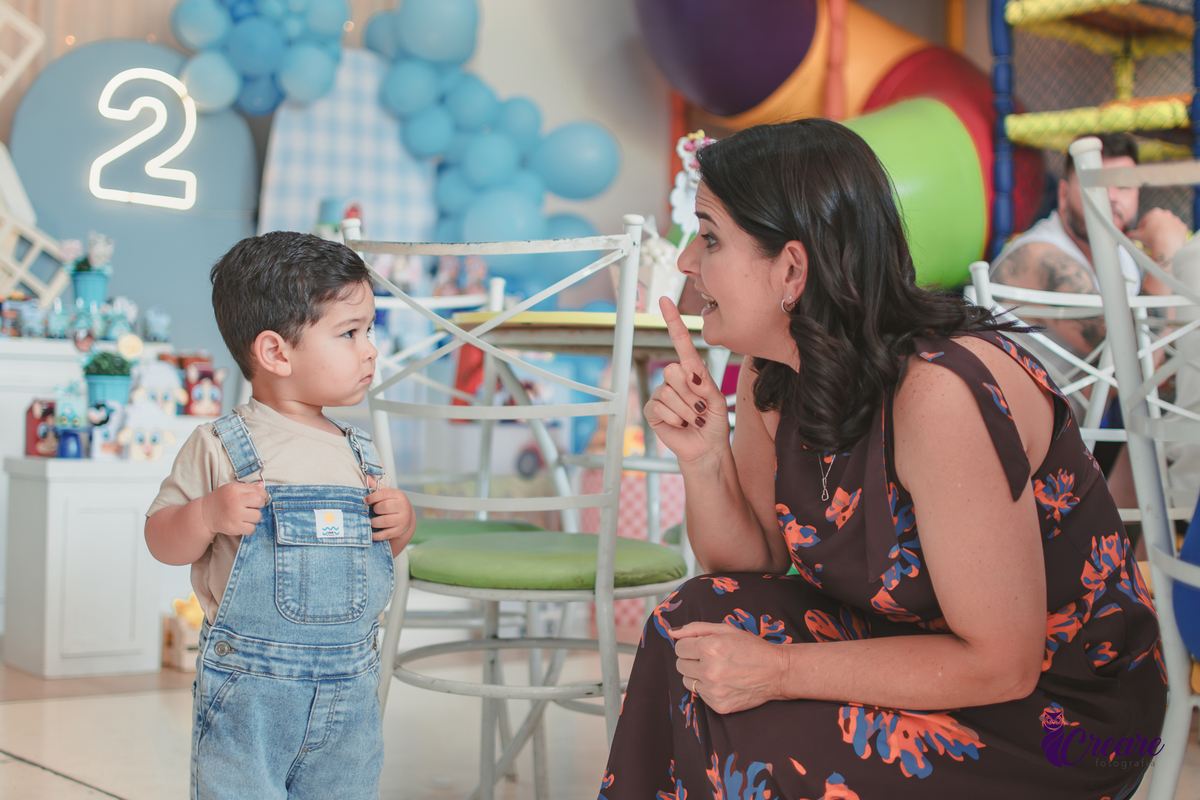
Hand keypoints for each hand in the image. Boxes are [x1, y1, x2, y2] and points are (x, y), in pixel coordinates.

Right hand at [200, 480, 268, 536]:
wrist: (205, 514)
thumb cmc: (222, 499)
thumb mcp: (232, 489)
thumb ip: (248, 487)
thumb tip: (262, 485)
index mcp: (236, 489)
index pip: (259, 491)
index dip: (262, 495)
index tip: (258, 499)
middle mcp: (235, 501)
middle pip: (260, 502)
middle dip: (259, 505)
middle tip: (251, 507)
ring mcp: (235, 515)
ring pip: (258, 516)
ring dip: (254, 517)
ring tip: (245, 516)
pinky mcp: (234, 527)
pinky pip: (252, 529)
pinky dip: (249, 527)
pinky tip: (242, 523)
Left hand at [366, 475, 415, 554]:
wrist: (407, 519)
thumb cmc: (393, 504)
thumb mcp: (388, 494)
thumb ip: (376, 487)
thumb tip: (365, 477)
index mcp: (399, 495)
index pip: (384, 493)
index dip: (372, 497)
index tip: (366, 500)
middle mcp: (403, 507)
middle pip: (384, 507)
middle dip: (375, 510)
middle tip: (372, 511)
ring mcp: (402, 520)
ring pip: (384, 521)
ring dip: (374, 522)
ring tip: (372, 521)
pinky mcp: (399, 531)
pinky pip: (385, 534)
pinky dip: (376, 534)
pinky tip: (372, 532)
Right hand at [645, 297, 729, 464]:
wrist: (707, 448)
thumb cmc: (715, 422)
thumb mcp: (717, 399)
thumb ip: (704, 383)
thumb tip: (687, 372)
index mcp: (692, 370)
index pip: (681, 342)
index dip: (672, 321)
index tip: (664, 300)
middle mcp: (674, 378)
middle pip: (673, 370)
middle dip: (691, 393)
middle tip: (700, 409)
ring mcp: (662, 393)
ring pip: (668, 392)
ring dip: (687, 410)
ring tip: (694, 419)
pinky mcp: (652, 410)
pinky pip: (660, 406)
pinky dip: (676, 418)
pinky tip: (681, 425)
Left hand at [670, 621, 790, 713]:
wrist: (776, 671)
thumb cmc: (751, 647)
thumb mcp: (725, 629)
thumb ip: (695, 628)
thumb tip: (672, 631)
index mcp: (709, 648)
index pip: (679, 648)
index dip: (690, 645)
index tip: (701, 646)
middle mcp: (709, 671)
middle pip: (680, 665)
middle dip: (691, 660)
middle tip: (710, 658)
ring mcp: (714, 690)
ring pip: (687, 681)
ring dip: (697, 675)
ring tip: (717, 670)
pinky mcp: (719, 705)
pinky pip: (700, 696)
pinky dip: (708, 689)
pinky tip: (724, 682)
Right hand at [1131, 208, 1187, 265]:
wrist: (1167, 246)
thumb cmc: (1151, 239)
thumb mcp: (1137, 236)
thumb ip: (1130, 234)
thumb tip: (1125, 236)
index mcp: (1155, 212)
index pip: (1146, 220)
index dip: (1142, 228)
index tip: (1141, 235)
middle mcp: (1167, 214)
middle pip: (1157, 222)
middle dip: (1152, 229)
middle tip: (1149, 239)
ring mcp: (1176, 220)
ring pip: (1166, 227)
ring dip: (1162, 232)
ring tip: (1158, 242)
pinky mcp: (1183, 227)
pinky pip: (1175, 231)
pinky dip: (1171, 236)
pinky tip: (1166, 242)